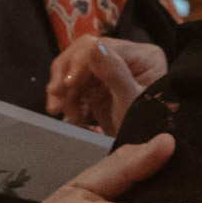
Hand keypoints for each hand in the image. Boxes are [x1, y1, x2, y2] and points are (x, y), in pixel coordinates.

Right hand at [47, 35, 165, 134]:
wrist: (143, 157)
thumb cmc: (146, 128)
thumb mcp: (131, 102)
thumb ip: (115, 73)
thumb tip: (95, 46)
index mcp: (143, 56)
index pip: (104, 46)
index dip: (80, 62)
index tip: (67, 84)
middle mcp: (126, 58)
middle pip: (84, 53)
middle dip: (66, 75)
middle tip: (55, 95)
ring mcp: (110, 72)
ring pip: (74, 69)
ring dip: (62, 90)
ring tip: (57, 110)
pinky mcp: (98, 87)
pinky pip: (73, 86)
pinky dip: (66, 100)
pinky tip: (69, 117)